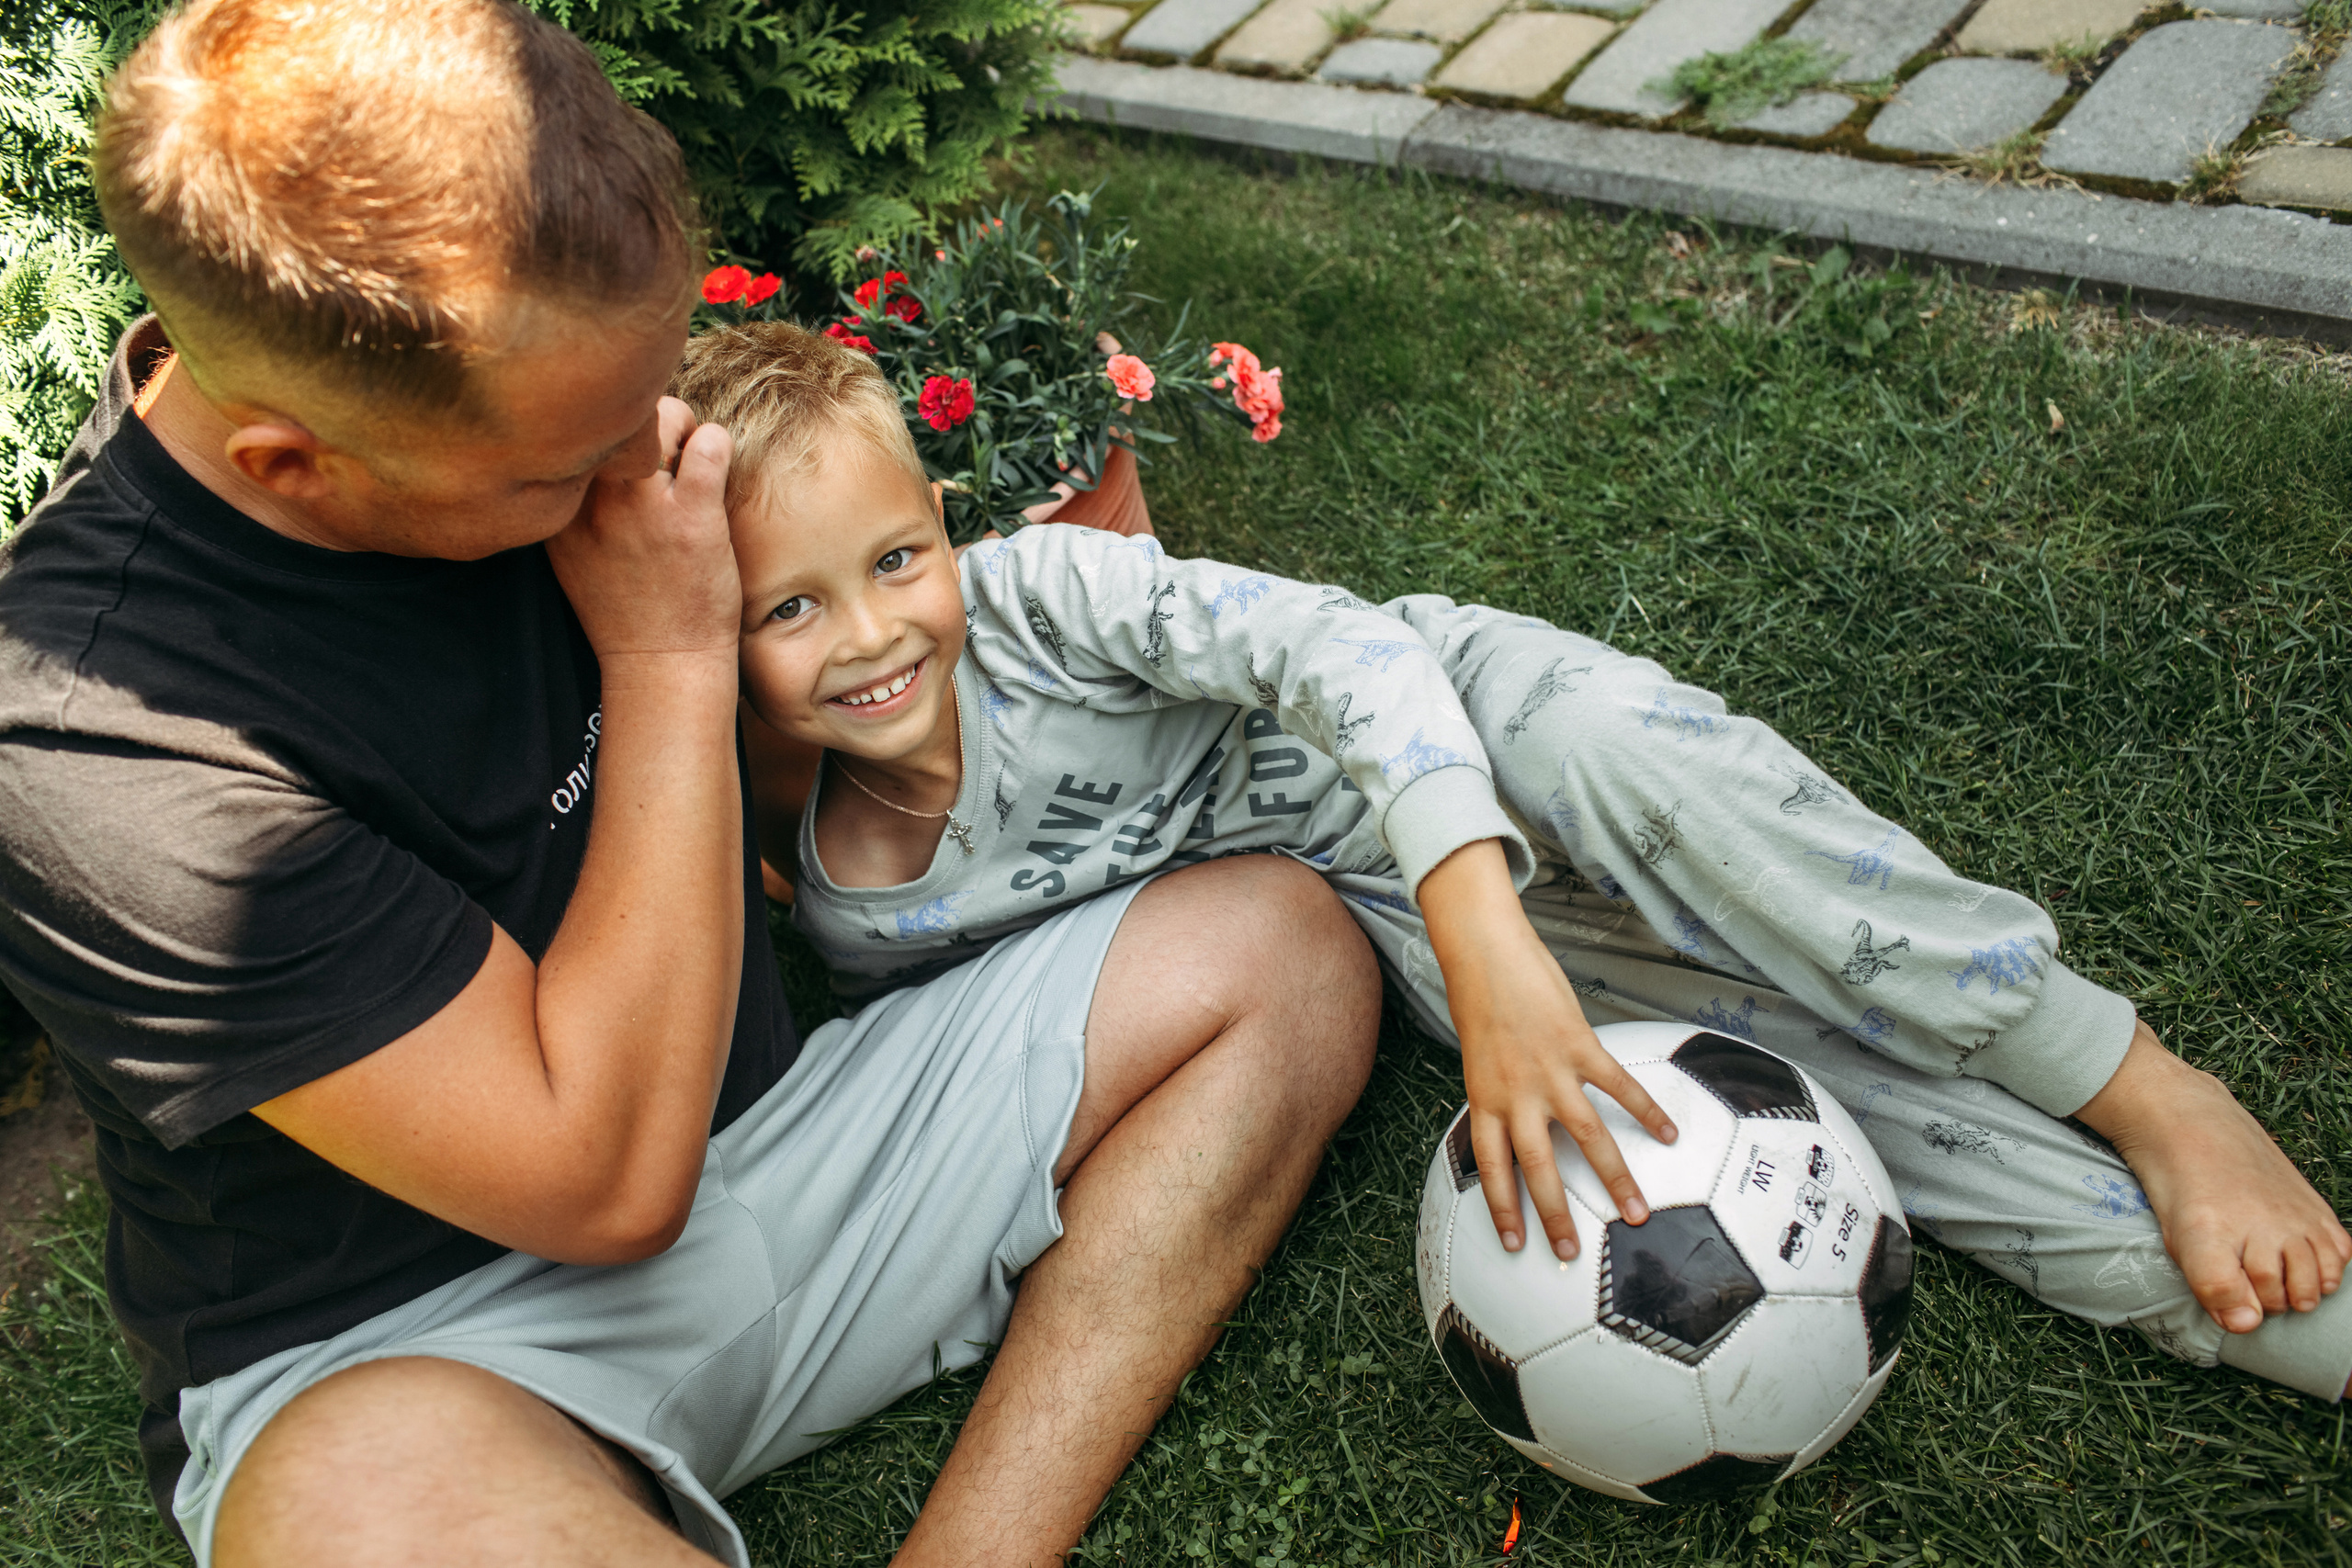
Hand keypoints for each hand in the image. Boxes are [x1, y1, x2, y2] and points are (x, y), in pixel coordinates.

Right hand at [546, 396, 739, 663]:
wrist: (662, 661)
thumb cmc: (624, 606)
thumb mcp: (570, 551)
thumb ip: (571, 500)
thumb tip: (588, 450)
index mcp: (561, 505)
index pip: (577, 425)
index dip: (610, 427)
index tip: (627, 451)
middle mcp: (595, 498)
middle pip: (620, 411)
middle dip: (647, 418)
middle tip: (666, 451)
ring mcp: (644, 505)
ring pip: (666, 415)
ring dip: (685, 430)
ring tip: (690, 464)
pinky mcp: (693, 515)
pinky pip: (710, 443)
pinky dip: (717, 445)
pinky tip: (714, 469)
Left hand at [1420, 842, 1677, 1259]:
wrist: (1484, 953)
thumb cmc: (1480, 1002)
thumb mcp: (1479, 1060)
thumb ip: (1502, 1096)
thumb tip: (1521, 1123)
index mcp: (1486, 1100)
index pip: (1491, 1168)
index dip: (1501, 1208)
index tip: (1514, 1245)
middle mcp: (1516, 1094)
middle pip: (1537, 1167)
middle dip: (1555, 1214)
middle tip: (1571, 1253)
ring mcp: (1550, 1071)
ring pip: (1585, 1137)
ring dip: (1613, 1179)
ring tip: (1636, 1215)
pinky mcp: (1579, 1045)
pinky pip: (1619, 1086)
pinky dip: (1647, 1110)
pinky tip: (1670, 1134)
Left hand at [2078, 1020, 2351, 1334]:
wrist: (2193, 1128)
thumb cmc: (2180, 1190)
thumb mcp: (2176, 1239)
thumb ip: (2210, 1284)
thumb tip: (2247, 1325)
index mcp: (2209, 1236)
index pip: (2237, 1305)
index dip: (2237, 1314)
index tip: (2232, 1305)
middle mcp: (2259, 1226)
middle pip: (2280, 1300)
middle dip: (2267, 1304)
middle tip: (2251, 1287)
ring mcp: (2293, 1216)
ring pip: (2316, 1283)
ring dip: (2300, 1292)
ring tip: (2279, 1280)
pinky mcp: (2316, 1207)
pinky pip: (2339, 1254)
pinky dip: (2327, 1269)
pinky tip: (2303, 1260)